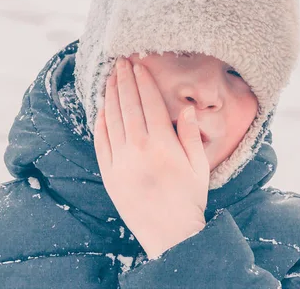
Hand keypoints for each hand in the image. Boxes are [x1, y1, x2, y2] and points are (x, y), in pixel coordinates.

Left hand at [93, 57, 209, 258]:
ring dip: (111, 96)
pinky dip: (100, 123)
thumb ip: (190, 135)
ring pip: (112, 120)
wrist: (169, 235)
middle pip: (128, 106)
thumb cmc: (188, 199)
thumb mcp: (199, 166)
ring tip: (110, 78)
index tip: (138, 65)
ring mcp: (120, 161)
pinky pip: (100, 142)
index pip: (149, 103)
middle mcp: (138, 149)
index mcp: (162, 145)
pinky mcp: (109, 174)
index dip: (143, 81)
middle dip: (124, 80)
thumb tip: (185, 109)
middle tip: (120, 62)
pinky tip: (102, 109)